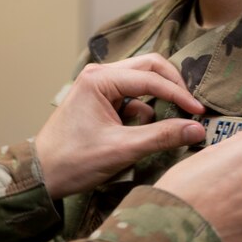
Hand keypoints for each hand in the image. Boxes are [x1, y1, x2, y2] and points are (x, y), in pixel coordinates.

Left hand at [34, 54, 205, 198]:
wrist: (42, 175)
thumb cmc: (74, 161)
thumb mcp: (123, 149)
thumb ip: (162, 136)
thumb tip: (197, 129)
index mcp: (99, 79)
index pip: (151, 77)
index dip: (179, 94)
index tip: (199, 112)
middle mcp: (99, 74)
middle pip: (149, 67)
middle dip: (172, 86)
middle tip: (191, 108)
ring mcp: (98, 85)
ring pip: (142, 80)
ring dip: (159, 98)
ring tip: (174, 121)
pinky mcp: (100, 99)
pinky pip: (132, 96)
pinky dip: (145, 110)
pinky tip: (147, 131)